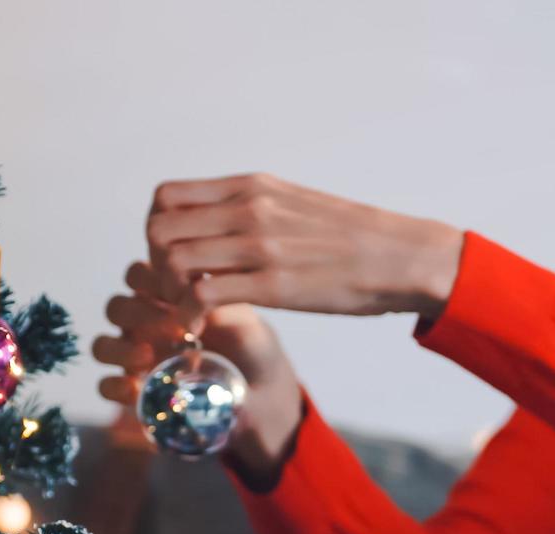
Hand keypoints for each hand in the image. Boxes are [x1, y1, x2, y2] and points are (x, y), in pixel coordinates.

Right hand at [96, 262, 304, 481]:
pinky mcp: (136, 394)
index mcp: (167, 298)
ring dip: (119, 348)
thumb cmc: (254, 350)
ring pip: (102, 345)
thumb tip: (187, 290)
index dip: (151, 279)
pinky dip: (115, 386)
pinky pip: (105, 387)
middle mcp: (146, 325)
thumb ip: (215, 302)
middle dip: (139, 313)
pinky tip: (139, 388)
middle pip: (117, 307)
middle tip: (175, 328)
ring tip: (148, 356)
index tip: (181, 294)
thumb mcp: (245, 322)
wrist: (263, 397)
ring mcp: (137, 358)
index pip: (138, 274)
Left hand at [146, 173, 464, 318]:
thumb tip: (222, 220)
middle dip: (153, 265)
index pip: (165, 197)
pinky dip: (188, 316)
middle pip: (157, 229)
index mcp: (249, 186)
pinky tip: (202, 327)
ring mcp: (259, 245)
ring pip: (171, 261)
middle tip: (175, 291)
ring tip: (187, 312)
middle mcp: (248, 208)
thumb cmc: (352, 238)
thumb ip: (253, 207)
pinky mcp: (273, 284)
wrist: (401, 256)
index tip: (174, 257)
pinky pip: (201, 296)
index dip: (155, 231)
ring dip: (168, 294)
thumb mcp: (293, 203)